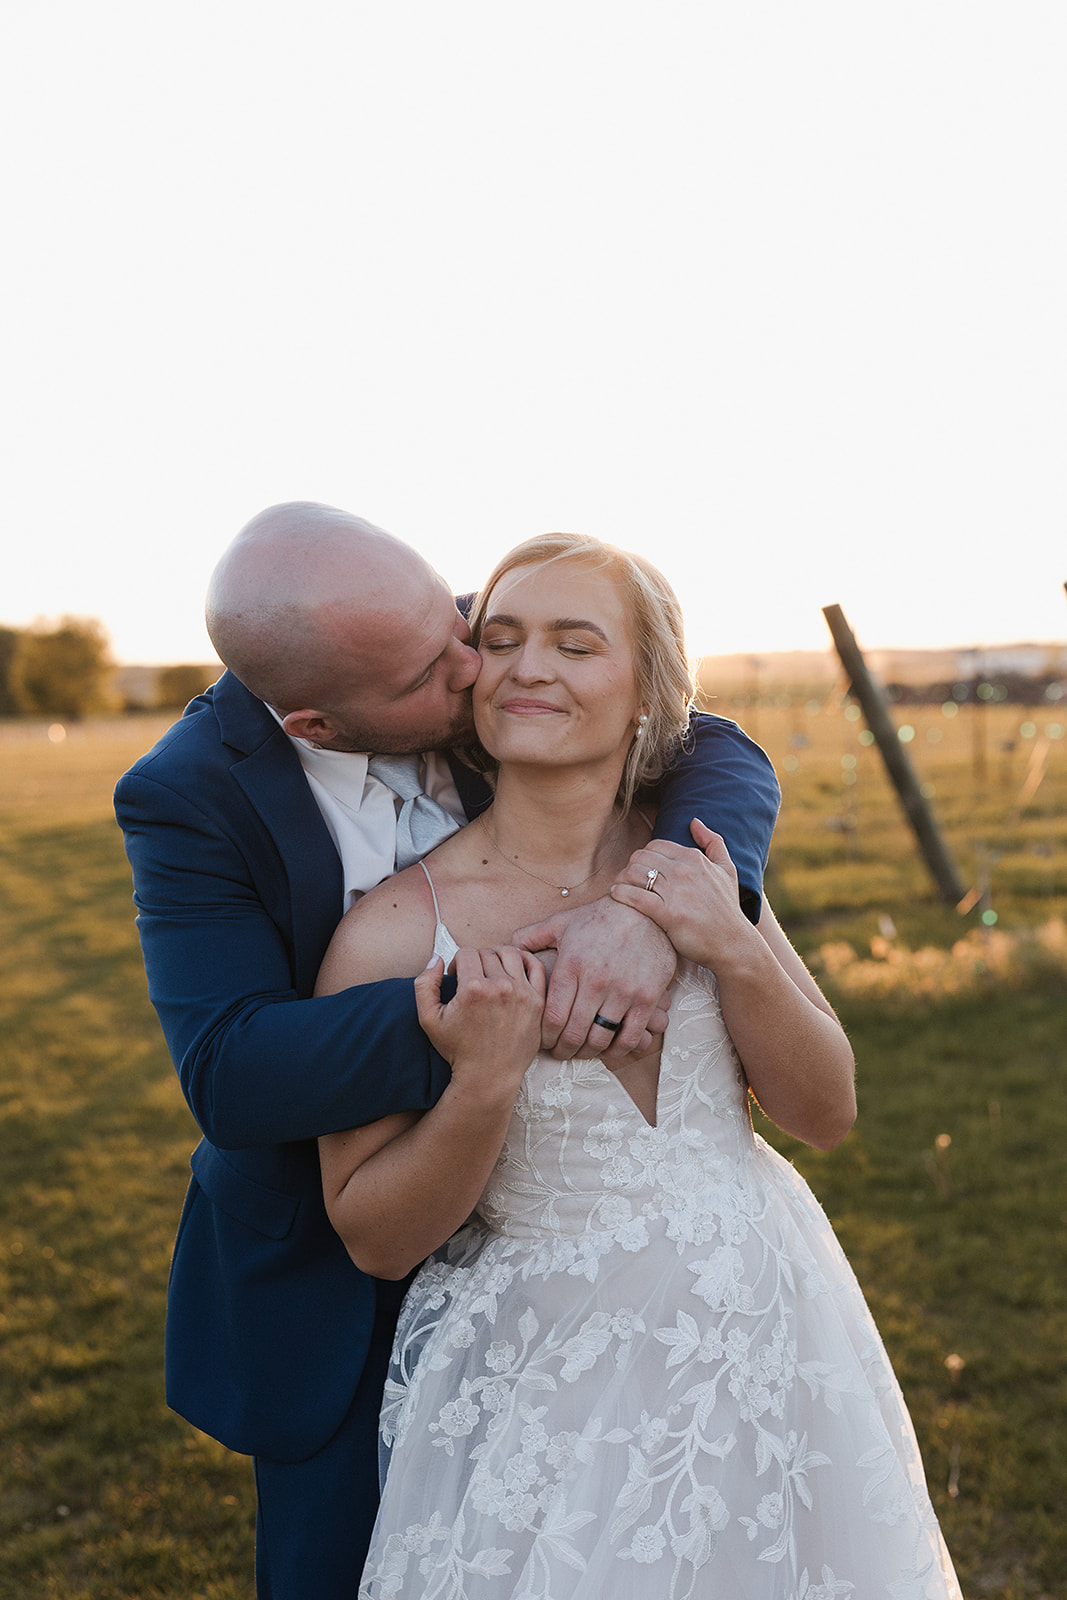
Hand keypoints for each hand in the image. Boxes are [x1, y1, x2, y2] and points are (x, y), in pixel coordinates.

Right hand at [414, 947, 545, 1096]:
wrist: (488, 1076)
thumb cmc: (458, 1050)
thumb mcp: (428, 1019)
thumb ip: (425, 984)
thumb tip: (437, 959)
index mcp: (473, 989)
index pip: (466, 953)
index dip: (457, 962)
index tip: (458, 977)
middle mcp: (500, 987)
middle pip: (487, 952)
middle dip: (476, 961)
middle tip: (473, 978)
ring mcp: (522, 993)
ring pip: (510, 953)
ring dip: (497, 957)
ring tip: (492, 972)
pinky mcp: (537, 1001)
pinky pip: (534, 965)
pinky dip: (524, 960)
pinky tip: (514, 969)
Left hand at [514, 896, 674, 1061]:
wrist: (647, 909)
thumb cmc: (600, 917)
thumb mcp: (563, 922)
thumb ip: (533, 936)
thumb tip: (509, 947)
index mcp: (571, 965)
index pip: (552, 1016)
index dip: (545, 1037)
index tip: (544, 1042)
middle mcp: (596, 981)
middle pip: (574, 1033)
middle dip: (563, 1050)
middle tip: (560, 1053)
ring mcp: (623, 991)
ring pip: (600, 1038)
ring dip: (588, 1052)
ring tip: (582, 1051)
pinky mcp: (648, 997)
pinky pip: (630, 1036)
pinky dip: (617, 1049)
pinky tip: (610, 1048)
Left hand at [609, 818, 754, 971]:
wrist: (732, 944)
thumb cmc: (727, 909)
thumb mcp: (727, 870)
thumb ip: (713, 842)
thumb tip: (694, 821)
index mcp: (694, 858)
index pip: (655, 845)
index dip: (644, 855)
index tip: (640, 869)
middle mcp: (684, 871)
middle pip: (640, 857)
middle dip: (630, 866)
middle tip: (627, 879)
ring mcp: (675, 891)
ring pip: (634, 873)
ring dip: (622, 878)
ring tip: (619, 886)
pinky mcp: (667, 913)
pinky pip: (634, 896)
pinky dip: (620, 893)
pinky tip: (616, 894)